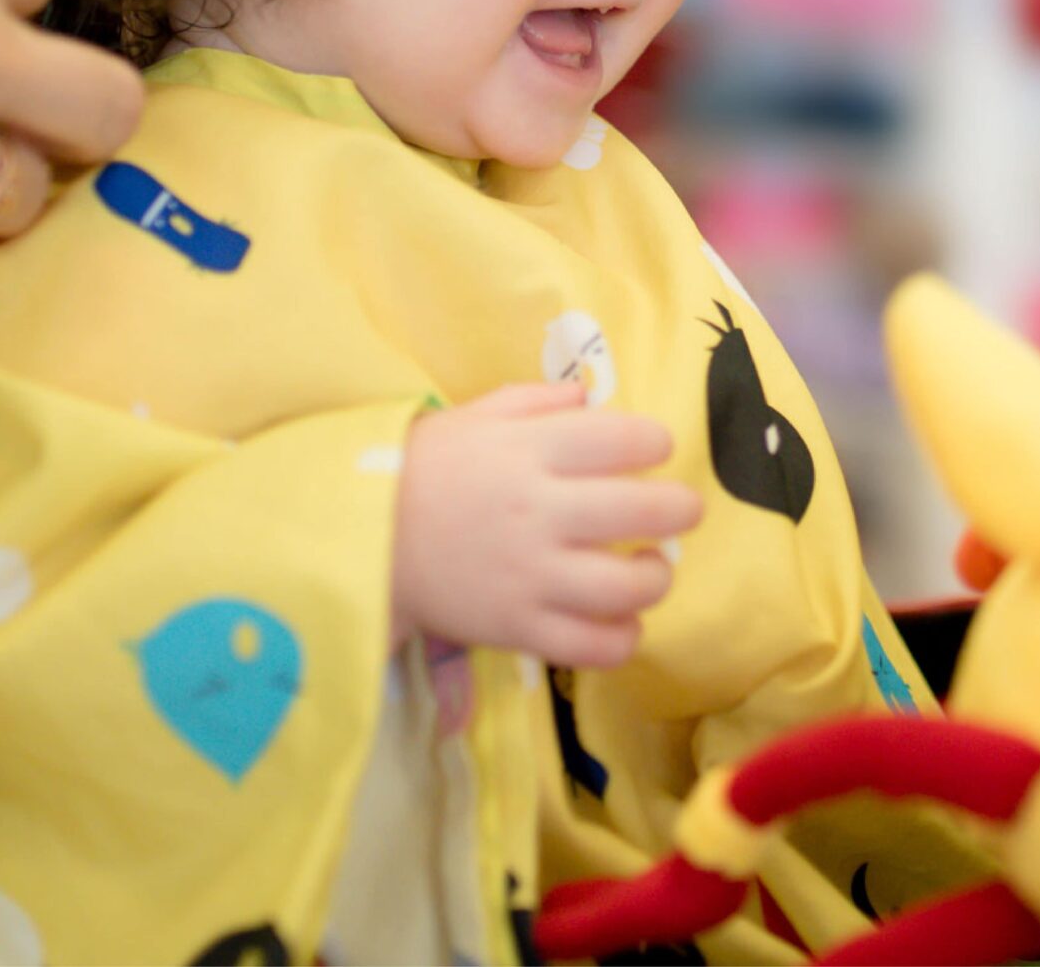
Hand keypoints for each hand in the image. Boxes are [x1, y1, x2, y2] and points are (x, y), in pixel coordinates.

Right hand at [391, 382, 701, 668]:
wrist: (358, 538)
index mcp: (529, 451)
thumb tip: (589, 393)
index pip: (625, 439)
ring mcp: (530, 576)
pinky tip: (620, 618)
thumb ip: (534, 400)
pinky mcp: (518, 629)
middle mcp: (539, 512)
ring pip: (629, 585)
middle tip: (679, 510)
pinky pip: (594, 646)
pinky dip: (623, 636)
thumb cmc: (421, 470)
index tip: (653, 449)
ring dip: (658, 575)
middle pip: (645, 510)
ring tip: (650, 566)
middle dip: (680, 508)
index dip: (655, 443)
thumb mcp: (471, 416)